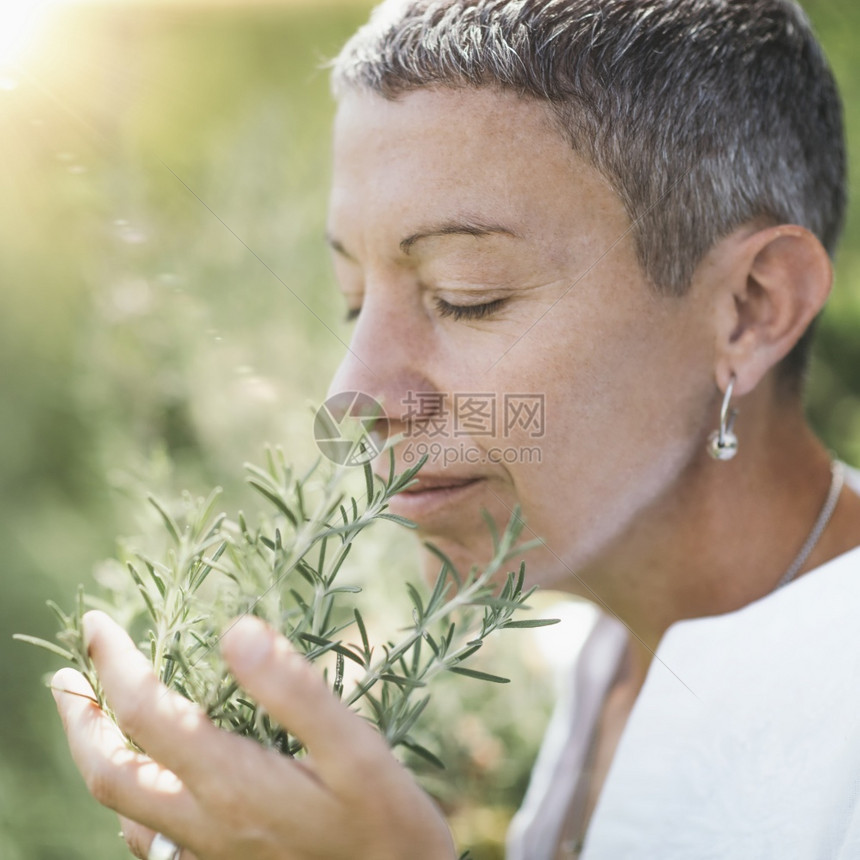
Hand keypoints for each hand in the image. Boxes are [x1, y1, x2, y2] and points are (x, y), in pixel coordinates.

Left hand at [52, 611, 455, 859]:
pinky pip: (151, 838)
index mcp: (233, 782)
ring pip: (123, 808)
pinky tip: (146, 781)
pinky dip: (129, 798)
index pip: (146, 712)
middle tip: (66, 674)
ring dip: (97, 754)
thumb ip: (296, 690)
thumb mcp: (357, 749)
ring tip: (94, 715)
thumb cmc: (387, 823)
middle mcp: (206, 821)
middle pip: (108, 770)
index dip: (113, 663)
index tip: (98, 623)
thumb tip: (236, 630)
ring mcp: (208, 852)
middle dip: (78, 717)